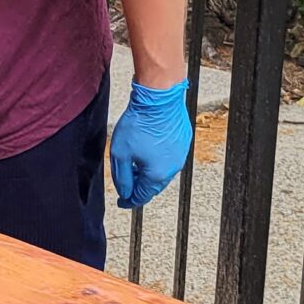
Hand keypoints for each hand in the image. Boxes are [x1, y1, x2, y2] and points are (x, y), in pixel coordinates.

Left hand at [109, 79, 192, 208]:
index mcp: (156, 175)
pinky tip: (147, 150)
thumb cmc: (139, 124)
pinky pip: (169, 158)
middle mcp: (172, 168)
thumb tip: (125, 192)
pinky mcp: (183, 142)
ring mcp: (180, 155)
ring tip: (134, 165)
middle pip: (153, 186)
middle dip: (139, 186)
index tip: (122, 202)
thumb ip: (122, 177)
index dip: (129, 201)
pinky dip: (157, 159)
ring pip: (162, 172)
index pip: (141, 196)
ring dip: (148, 173)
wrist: (159, 100)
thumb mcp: (120, 154)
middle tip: (126, 183)